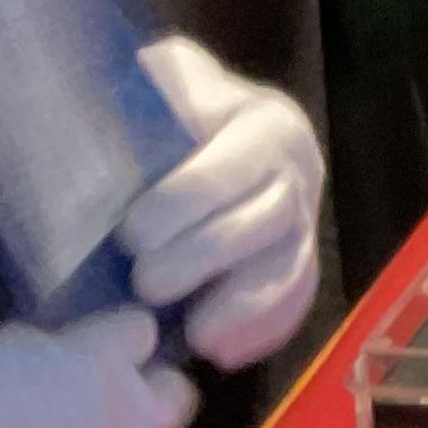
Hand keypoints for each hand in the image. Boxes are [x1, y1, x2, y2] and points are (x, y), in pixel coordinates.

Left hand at [124, 40, 321, 369]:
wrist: (213, 127)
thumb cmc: (176, 106)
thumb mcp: (170, 76)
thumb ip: (160, 83)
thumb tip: (123, 96)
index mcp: (268, 124)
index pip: (237, 166)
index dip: (189, 200)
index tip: (132, 231)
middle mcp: (300, 173)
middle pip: (265, 222)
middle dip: (205, 257)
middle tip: (145, 283)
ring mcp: (305, 223)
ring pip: (287, 268)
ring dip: (242, 305)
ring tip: (195, 335)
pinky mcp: (298, 263)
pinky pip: (295, 300)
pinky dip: (265, 331)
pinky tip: (226, 352)